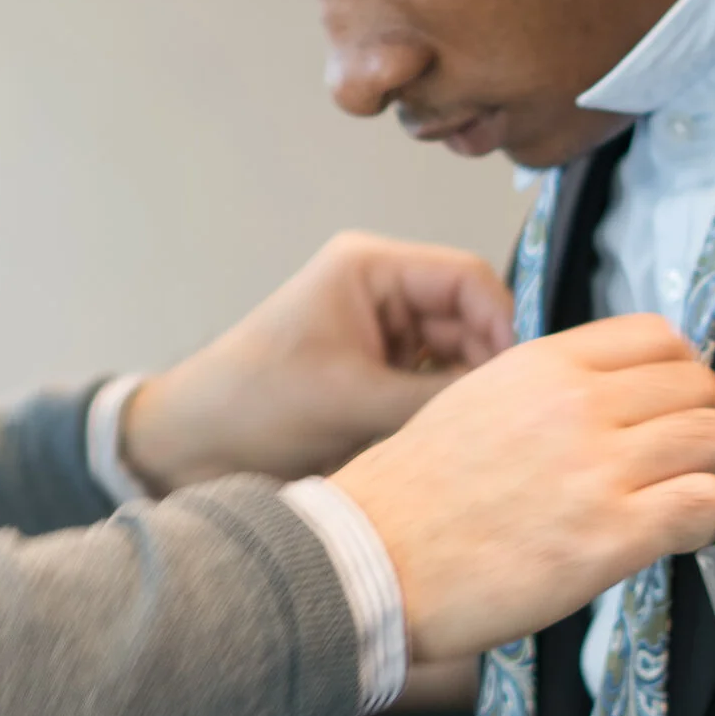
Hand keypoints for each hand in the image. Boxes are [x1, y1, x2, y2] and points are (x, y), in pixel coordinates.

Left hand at [120, 232, 515, 488]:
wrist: (191, 446)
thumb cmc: (254, 404)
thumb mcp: (353, 400)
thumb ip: (438, 399)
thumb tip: (514, 408)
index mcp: (371, 269)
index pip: (469, 279)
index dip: (504, 323)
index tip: (523, 379)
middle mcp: (382, 293)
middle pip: (472, 319)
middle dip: (491, 366)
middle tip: (512, 421)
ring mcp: (382, 336)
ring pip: (458, 358)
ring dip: (469, 394)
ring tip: (485, 437)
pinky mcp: (377, 377)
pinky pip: (433, 387)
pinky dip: (446, 412)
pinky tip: (457, 445)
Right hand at [329, 314, 714, 661]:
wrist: (376, 556)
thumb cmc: (415, 491)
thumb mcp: (473, 399)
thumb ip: (545, 389)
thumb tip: (609, 397)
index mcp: (543, 364)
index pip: (661, 337)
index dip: (678, 373)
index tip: (665, 406)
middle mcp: (578, 404)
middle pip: (701, 387)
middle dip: (700, 423)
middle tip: (677, 460)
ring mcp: (599, 468)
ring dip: (709, 470)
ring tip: (676, 497)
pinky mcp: (612, 535)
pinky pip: (706, 504)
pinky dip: (704, 519)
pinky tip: (672, 534)